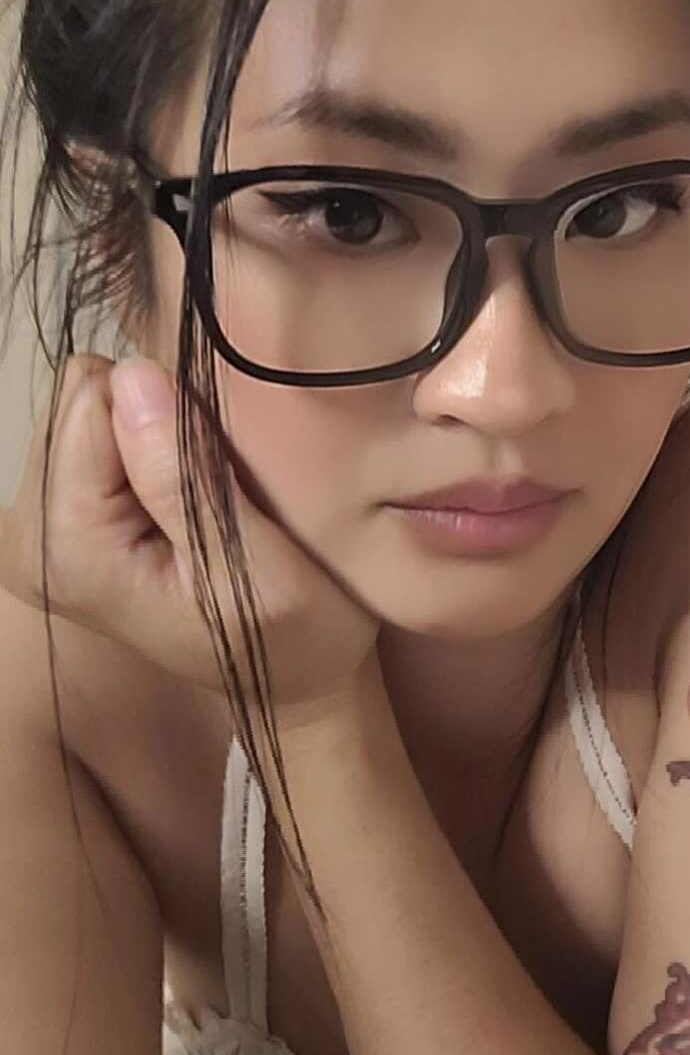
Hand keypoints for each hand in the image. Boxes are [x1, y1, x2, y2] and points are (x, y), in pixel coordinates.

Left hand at [0, 353, 382, 736]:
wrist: (292, 677)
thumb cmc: (293, 633)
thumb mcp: (257, 566)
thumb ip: (184, 479)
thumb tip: (133, 377)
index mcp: (69, 550)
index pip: (91, 406)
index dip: (166, 415)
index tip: (213, 469)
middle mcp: (31, 540)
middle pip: (77, 400)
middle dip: (152, 420)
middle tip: (209, 485)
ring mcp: (41, 531)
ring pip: (86, 406)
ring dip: (152, 431)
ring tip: (198, 493)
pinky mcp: (60, 521)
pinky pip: (94, 429)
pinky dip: (146, 441)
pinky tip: (179, 492)